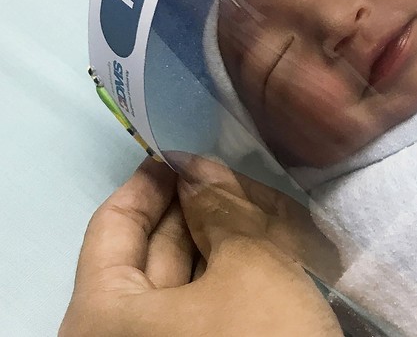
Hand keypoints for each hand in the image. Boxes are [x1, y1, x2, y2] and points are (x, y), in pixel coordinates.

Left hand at [60, 157, 341, 336]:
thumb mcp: (248, 267)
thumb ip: (221, 208)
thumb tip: (199, 168)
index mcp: (101, 318)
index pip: (112, 225)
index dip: (149, 181)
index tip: (181, 147)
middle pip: (150, 253)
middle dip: (196, 208)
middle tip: (234, 174)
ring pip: (185, 280)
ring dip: (222, 238)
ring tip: (260, 206)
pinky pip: (207, 306)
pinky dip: (233, 273)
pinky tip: (266, 246)